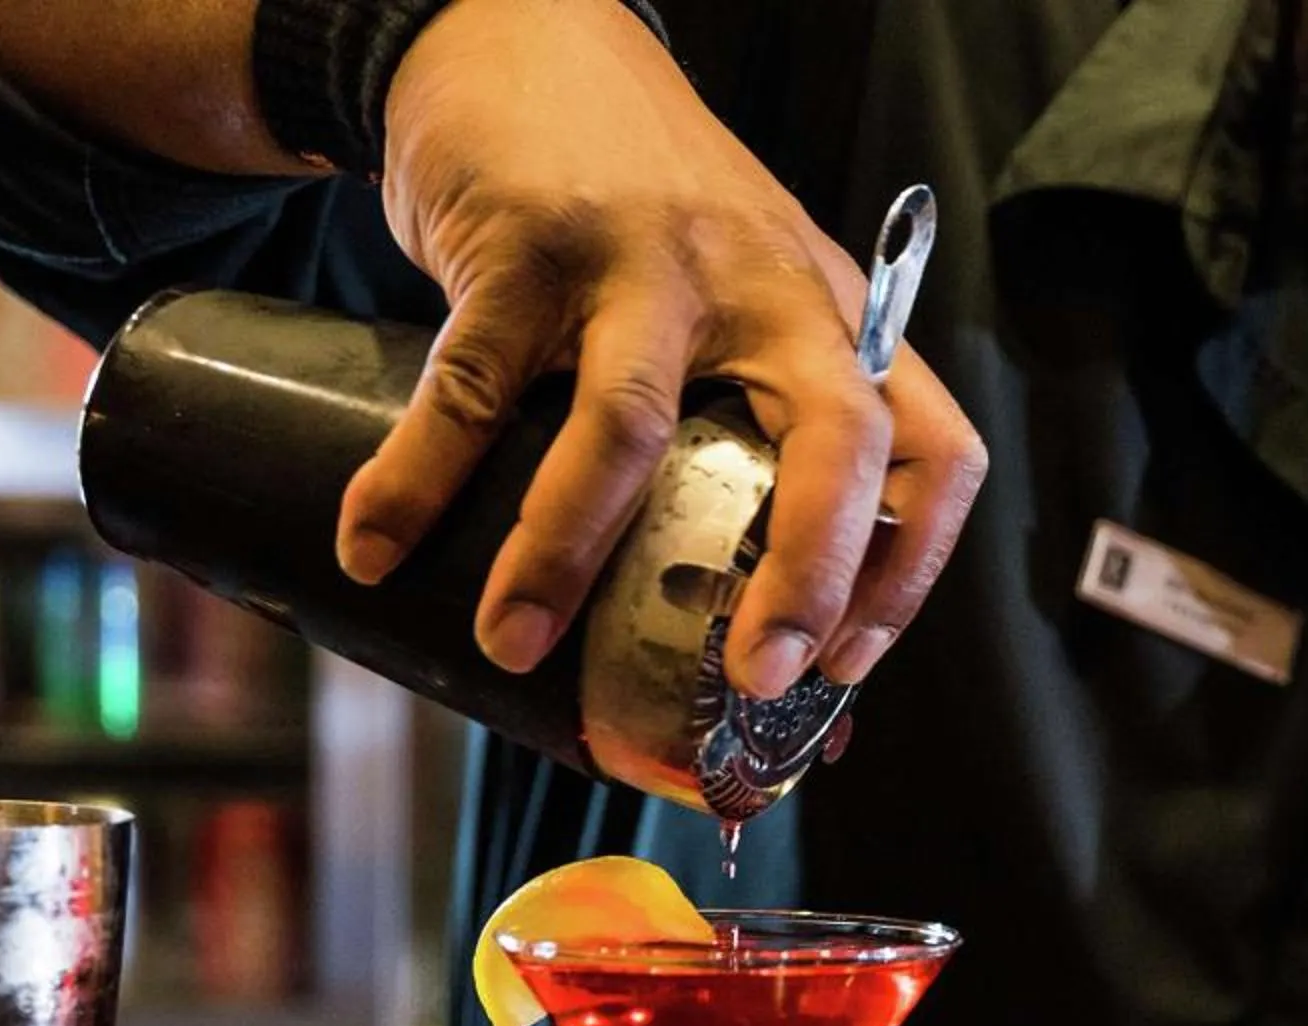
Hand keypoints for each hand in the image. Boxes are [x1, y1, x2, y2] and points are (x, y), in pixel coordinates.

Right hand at [342, 0, 986, 694]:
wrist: (525, 41)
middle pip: (835, 441)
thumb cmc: (646, 216)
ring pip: (631, 430)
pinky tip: (376, 546)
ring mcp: (649, 262)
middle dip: (804, 576)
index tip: (845, 661)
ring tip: (510, 644)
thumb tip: (731, 626)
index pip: (931, 453)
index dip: (909, 571)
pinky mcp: (527, 243)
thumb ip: (749, 427)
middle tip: (750, 679)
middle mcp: (766, 289)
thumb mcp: (743, 298)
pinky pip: (469, 386)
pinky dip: (415, 479)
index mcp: (834, 321)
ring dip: (563, 556)